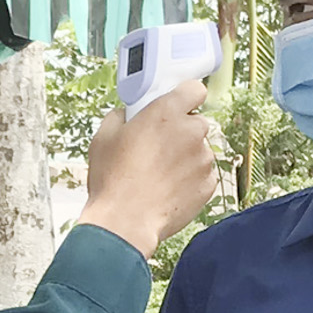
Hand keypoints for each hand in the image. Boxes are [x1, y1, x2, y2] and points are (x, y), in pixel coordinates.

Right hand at [80, 83, 219, 257]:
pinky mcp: (208, 185)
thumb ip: (121, 116)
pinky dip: (190, 180)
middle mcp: (191, 132)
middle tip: (159, 146)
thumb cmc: (112, 180)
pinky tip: (168, 189)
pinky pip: (203, 175)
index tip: (177, 105)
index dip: (186, 97)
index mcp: (166, 113)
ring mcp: (203, 160)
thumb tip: (128, 115)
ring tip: (160, 175)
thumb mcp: (103, 137)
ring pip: (200, 151)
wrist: (125, 222)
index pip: (194, 89)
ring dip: (186, 157)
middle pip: (197, 122)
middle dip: (182, 131)